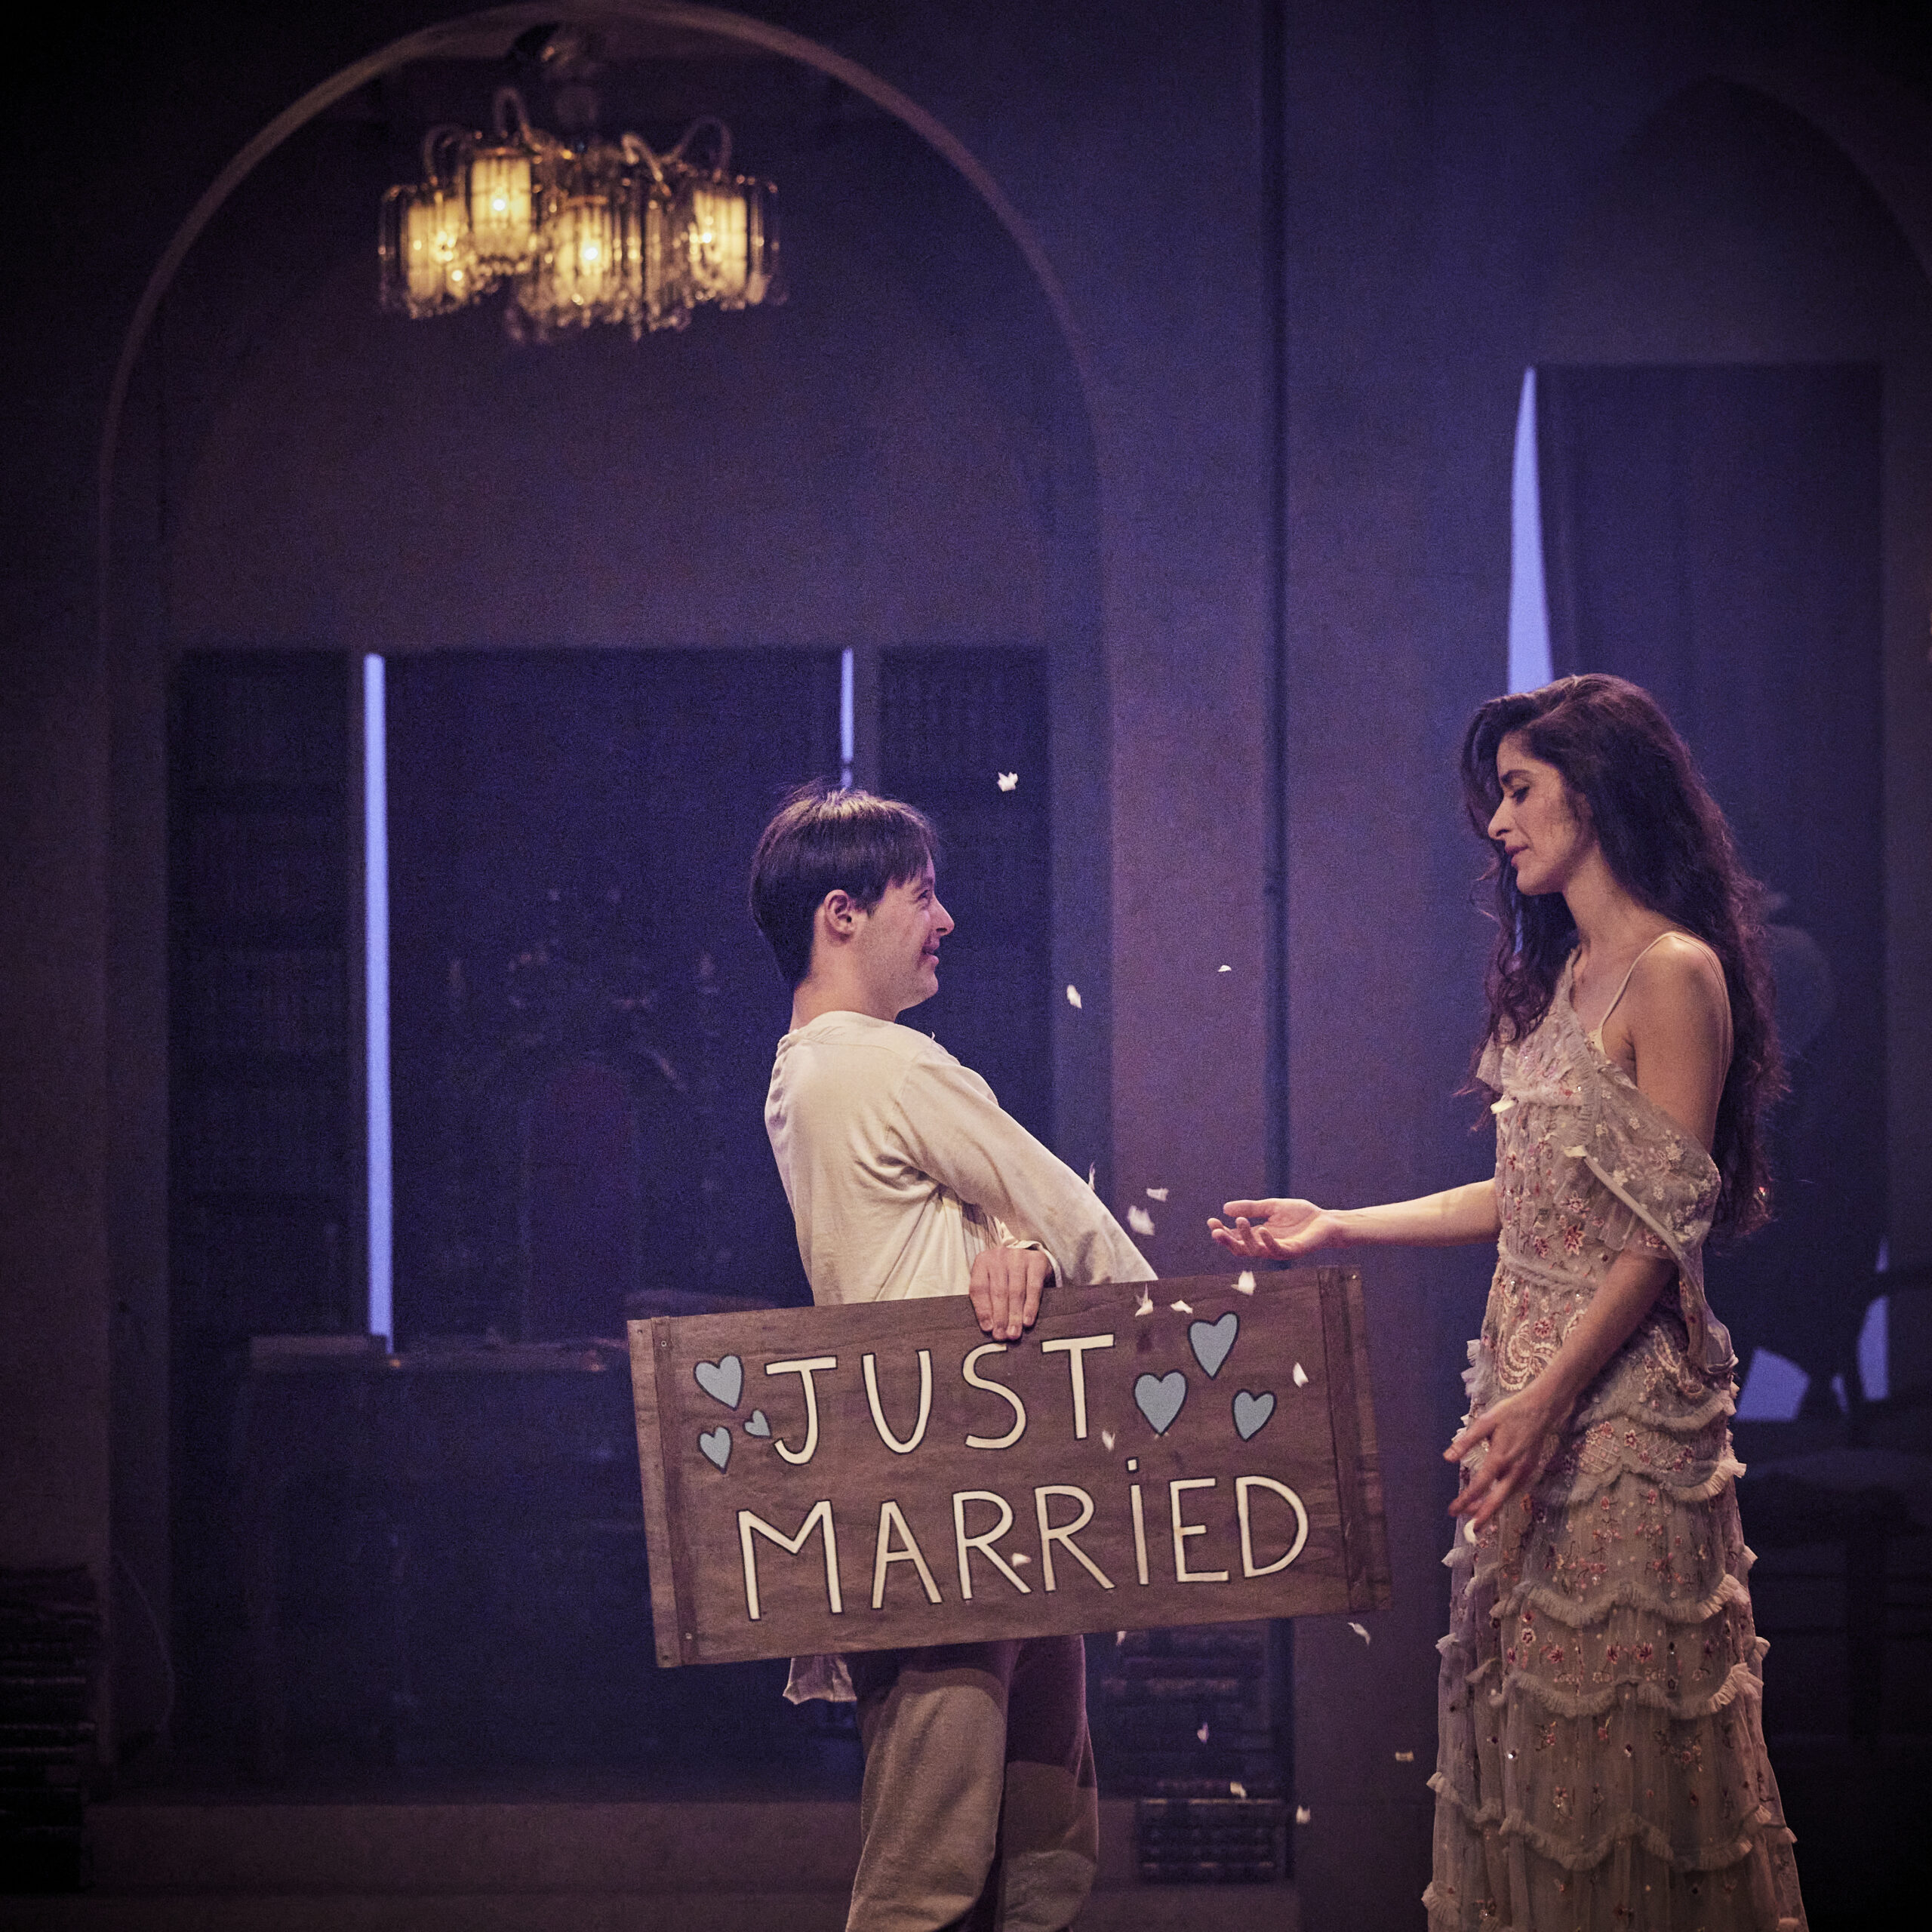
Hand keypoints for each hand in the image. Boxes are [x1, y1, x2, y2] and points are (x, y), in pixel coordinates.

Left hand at [969, 1246, 1050, 1340]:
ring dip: (1015, 1316)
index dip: (983, 1310)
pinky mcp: (1037, 1261)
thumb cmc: (1006, 1274)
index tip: (988, 1328)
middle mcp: (1000, 1256)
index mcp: (983, 1261)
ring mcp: (1019, 1256)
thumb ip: (986, 1300)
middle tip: (1002, 1335)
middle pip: (999, 1292)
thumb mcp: (991, 1280)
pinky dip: (1031, 1306)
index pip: (979, 1288)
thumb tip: (988, 1327)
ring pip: (1016, 1291)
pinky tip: (1027, 1320)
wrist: (1028, 1253)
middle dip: (1000, 1317)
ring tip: (1013, 1333)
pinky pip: (1034, 1288)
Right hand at [1208, 1198, 1346, 1258]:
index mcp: (1259, 1235)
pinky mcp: (1292, 1251)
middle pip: (1241, 1249)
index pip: (1236, 1237)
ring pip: (1255, 1251)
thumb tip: (1225, 1209)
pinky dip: (1268, 1241)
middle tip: (1216, 1231)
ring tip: (1240, 1221)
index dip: (1222, 1231)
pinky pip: (1276, 1250)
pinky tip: (1262, 1230)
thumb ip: (1251, 1208)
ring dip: (1245, 1238)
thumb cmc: (1301, 1215)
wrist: (1326, 1221)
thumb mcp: (1272, 1207)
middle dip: (1227, 1241)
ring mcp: (1278, 1250)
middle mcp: (1266, 1245)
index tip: (1211, 1220)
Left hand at [1445, 1384, 1562, 1530]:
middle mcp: (1515, 1469)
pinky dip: (1502, 1497)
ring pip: (1507, 1496)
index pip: (1480, 1486)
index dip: (1466, 1500)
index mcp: (1500, 1458)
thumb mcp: (1485, 1422)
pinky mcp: (1530, 1469)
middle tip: (1469, 1529)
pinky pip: (1514, 1489)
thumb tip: (1447, 1458)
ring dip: (1492, 1507)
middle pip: (1498, 1500)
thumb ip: (1466, 1441)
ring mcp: (1525, 1471)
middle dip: (1483, 1516)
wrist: (1541, 1408)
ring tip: (1475, 1515)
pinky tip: (1492, 1498)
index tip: (1453, 1511)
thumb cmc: (1510, 1413)